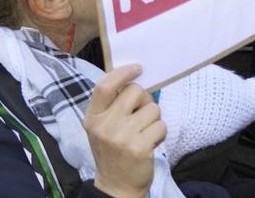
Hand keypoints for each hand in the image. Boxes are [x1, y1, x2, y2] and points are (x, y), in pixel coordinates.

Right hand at [85, 65, 165, 197]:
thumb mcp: (102, 126)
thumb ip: (112, 103)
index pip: (105, 86)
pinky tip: (150, 143)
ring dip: (153, 119)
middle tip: (140, 116)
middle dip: (144, 100)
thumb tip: (134, 76)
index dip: (123, 73)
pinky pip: (161, 125)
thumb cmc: (112, 150)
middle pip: (135, 91)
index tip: (137, 69)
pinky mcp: (140, 147)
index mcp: (93, 117)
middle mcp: (105, 126)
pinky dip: (160, 132)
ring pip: (152, 108)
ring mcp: (122, 137)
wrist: (116, 186)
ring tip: (143, 133)